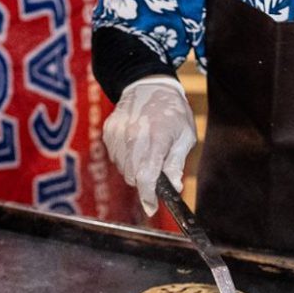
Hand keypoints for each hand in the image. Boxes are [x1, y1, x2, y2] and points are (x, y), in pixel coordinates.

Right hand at [102, 77, 196, 216]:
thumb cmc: (173, 111)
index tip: (151, 207)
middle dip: (145, 182)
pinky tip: (136, 144)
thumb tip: (174, 188)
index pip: (147, 175)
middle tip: (157, 171)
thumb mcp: (185, 136)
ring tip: (147, 151)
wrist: (147, 85)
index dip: (148, 195)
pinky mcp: (108, 133)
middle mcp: (133, 136)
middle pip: (133, 176)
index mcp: (157, 136)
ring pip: (123, 169)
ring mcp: (118, 134)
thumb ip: (176, 163)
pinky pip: (115, 157)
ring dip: (135, 170)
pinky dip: (126, 158)